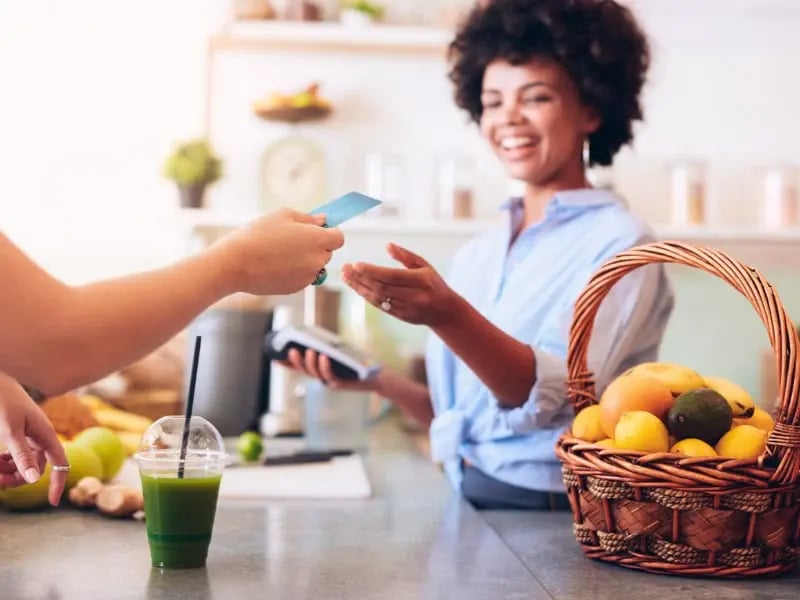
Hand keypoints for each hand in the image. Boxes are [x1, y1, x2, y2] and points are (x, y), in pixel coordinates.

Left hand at [0, 375, 68, 505]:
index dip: (58, 484)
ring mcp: (29, 434)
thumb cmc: (2, 401)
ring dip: (7, 470)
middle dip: (18, 478)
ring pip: (23, 462)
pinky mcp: (17, 431)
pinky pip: (14, 454)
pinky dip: (3, 461)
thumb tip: (35, 478)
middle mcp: (40, 436)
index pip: (61, 464)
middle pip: (37, 467)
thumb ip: (21, 454)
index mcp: (46, 435)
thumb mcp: (10, 430)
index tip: (52, 502)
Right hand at [211, 208, 344, 295]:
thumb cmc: (258, 234)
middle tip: (292, 238)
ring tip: (280, 251)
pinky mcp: (296, 289)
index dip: (328, 232)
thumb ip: (308, 218)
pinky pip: (302, 277)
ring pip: (314, 266)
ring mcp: (308, 277)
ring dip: (305, 259)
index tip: (314, 229)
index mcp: (318, 240)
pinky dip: (294, 271)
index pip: (339, 237)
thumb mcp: (283, 216)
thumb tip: (323, 221)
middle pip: (327, 252)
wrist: (235, 264)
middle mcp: (317, 261)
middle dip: (316, 245)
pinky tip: (274, 264)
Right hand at [281, 349, 379, 391]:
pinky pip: (331, 376)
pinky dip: (325, 366)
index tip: (275, 358)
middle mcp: (323, 376)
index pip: (300, 367)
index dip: (287, 364)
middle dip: (296, 362)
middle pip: (305, 370)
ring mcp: (331, 380)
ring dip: (311, 363)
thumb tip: (316, 335)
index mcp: (320, 369)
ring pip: (316, 374)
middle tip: (291, 351)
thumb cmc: (357, 363)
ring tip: (309, 351)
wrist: (374, 376)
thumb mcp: (340, 353)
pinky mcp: (342, 383)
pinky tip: (324, 356)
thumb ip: (328, 347)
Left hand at [342, 243, 460, 326]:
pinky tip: (357, 287)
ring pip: (378, 298)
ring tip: (346, 276)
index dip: (372, 271)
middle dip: (361, 278)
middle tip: (346, 268)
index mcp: (422, 280)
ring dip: (359, 287)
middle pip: (382, 287)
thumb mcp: (425, 266)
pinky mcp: (401, 316)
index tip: (356, 264)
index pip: (392, 276)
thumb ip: (406, 256)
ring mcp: (407, 308)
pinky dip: (366, 296)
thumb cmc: (434, 284)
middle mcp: (415, 296)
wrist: (445, 312)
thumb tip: (387, 245)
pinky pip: (380, 306)